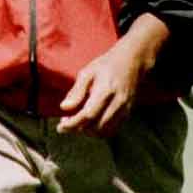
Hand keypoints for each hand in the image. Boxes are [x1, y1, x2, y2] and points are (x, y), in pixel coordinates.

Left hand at [60, 13, 168, 137]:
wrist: (132, 61)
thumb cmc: (107, 64)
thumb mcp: (88, 72)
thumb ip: (76, 91)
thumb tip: (64, 107)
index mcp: (105, 90)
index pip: (88, 115)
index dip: (73, 124)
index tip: (61, 127)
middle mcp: (117, 102)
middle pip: (96, 126)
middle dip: (78, 128)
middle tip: (66, 123)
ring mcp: (124, 109)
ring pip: (104, 131)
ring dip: (88, 131)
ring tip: (77, 123)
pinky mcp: (127, 112)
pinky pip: (112, 129)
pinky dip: (99, 130)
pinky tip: (90, 123)